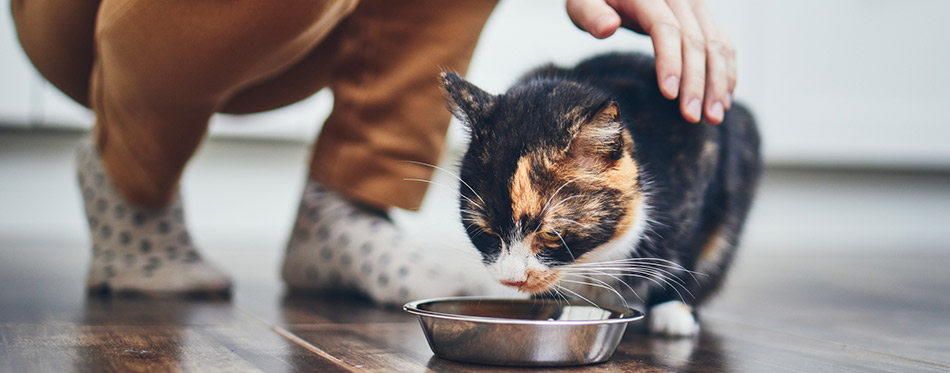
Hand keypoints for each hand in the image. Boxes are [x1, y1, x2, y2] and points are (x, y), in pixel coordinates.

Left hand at [566, 0, 735, 123]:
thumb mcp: (582, 2)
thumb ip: (591, 14)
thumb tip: (608, 27)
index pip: (666, 28)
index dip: (670, 61)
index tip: (669, 95)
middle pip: (695, 41)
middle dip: (697, 82)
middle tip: (692, 117)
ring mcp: (695, 7)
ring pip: (716, 45)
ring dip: (717, 83)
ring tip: (713, 118)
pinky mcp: (703, 18)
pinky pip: (722, 44)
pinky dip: (726, 73)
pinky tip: (722, 100)